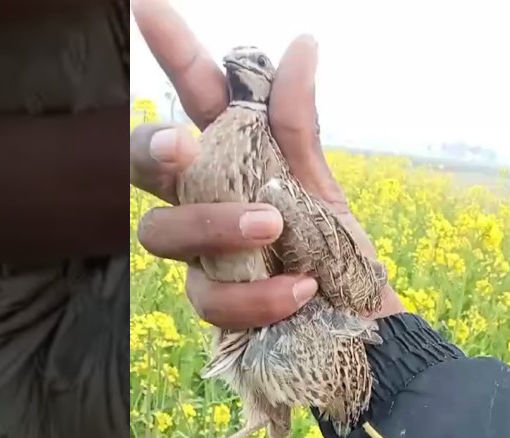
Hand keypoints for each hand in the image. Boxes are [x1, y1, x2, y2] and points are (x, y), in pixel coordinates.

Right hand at [130, 0, 402, 329]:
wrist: (366, 333)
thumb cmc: (339, 255)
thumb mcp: (323, 185)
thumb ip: (299, 125)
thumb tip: (302, 45)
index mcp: (234, 160)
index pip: (197, 98)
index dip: (175, 55)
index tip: (150, 7)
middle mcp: (205, 203)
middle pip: (144, 170)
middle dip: (149, 152)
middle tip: (179, 145)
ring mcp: (204, 258)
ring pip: (165, 234)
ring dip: (216, 227)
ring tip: (275, 225)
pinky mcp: (216, 310)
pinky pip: (212, 297)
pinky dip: (258, 292)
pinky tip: (299, 289)